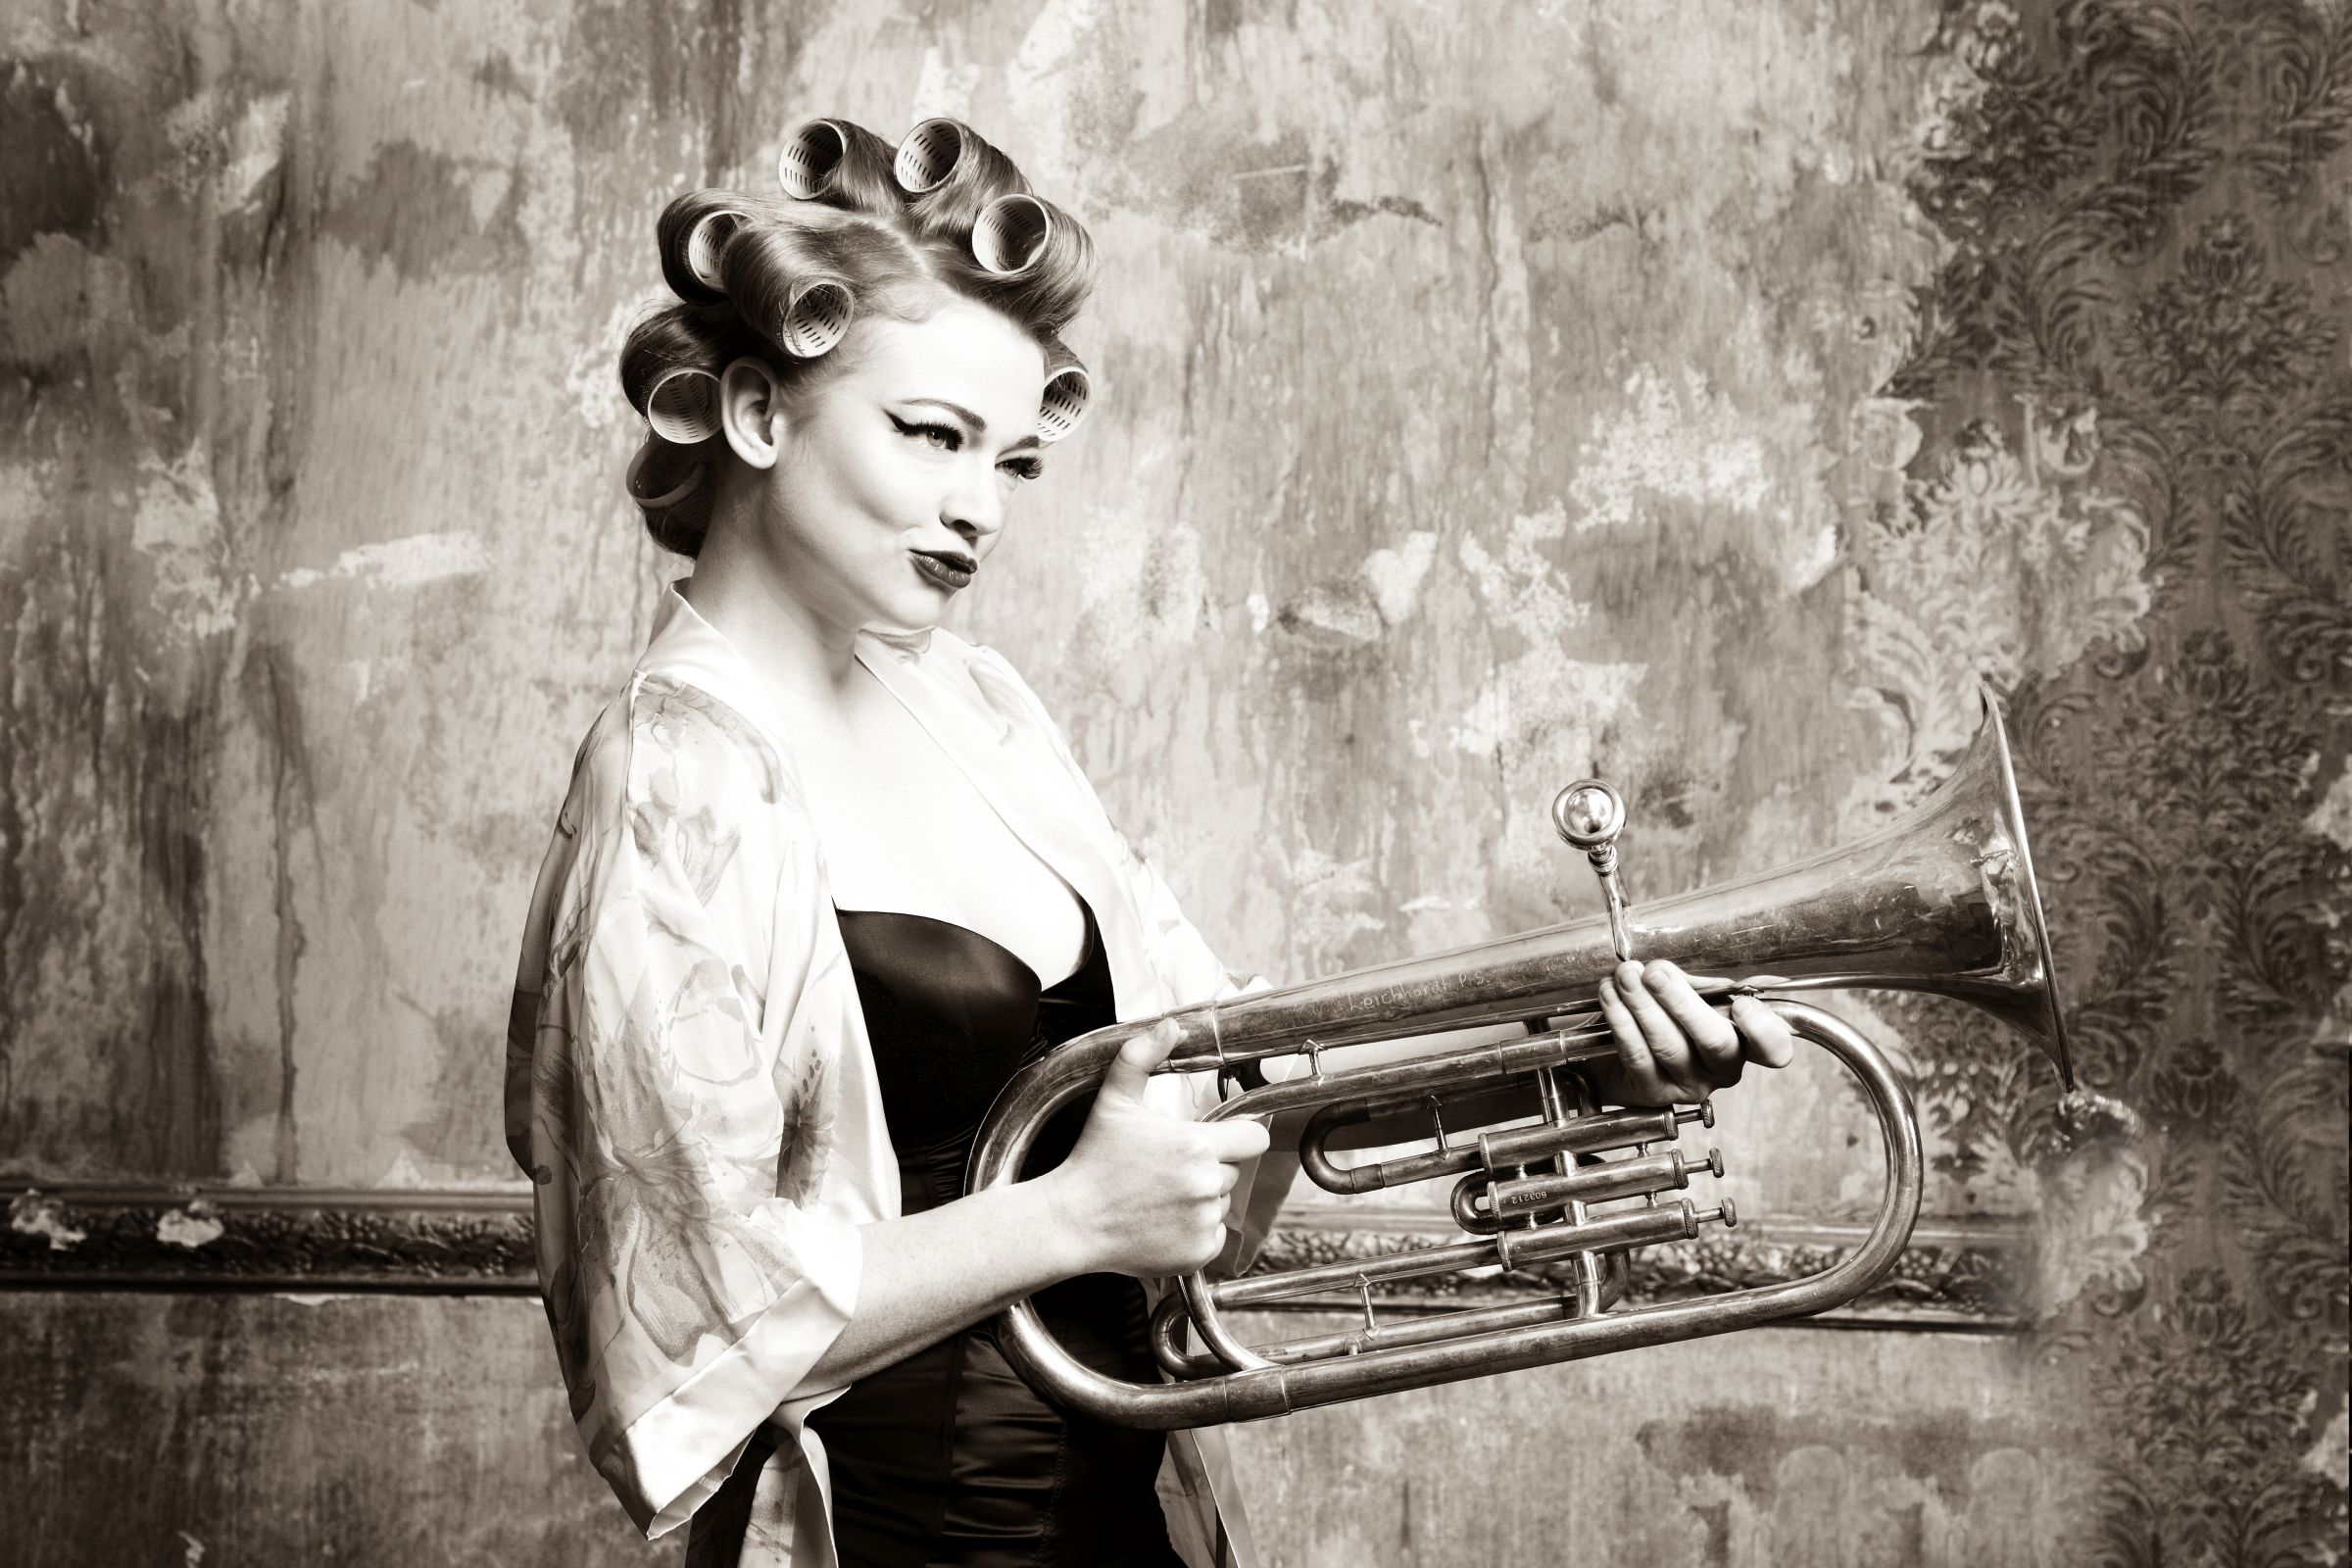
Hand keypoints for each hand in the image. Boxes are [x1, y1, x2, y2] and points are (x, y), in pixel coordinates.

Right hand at [1045, 1019, 1271, 1278]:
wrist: (1072, 1220)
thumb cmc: (1093, 1160)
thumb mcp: (1114, 1101)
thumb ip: (1142, 1056)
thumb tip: (1170, 1026)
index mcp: (1196, 1145)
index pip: (1255, 1138)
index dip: (1242, 1135)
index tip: (1223, 1137)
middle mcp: (1207, 1184)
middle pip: (1233, 1170)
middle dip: (1210, 1166)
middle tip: (1169, 1168)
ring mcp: (1203, 1221)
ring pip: (1222, 1203)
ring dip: (1201, 1199)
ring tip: (1161, 1196)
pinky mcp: (1199, 1252)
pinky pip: (1214, 1235)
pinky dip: (1195, 1230)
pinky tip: (1163, 1221)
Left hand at [1591, 959, 1794, 1106]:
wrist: (1617, 1060)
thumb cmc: (1664, 1021)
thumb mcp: (1687, 998)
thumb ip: (1689, 986)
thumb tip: (1667, 973)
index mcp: (1743, 1043)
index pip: (1772, 1048)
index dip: (1764, 1030)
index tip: (1743, 1004)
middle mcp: (1722, 1070)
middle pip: (1714, 1041)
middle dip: (1681, 1001)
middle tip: (1654, 973)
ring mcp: (1689, 1086)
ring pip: (1669, 1044)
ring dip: (1642, 1004)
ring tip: (1625, 976)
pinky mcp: (1653, 1093)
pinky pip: (1637, 1053)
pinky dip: (1620, 1019)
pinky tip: (1610, 995)